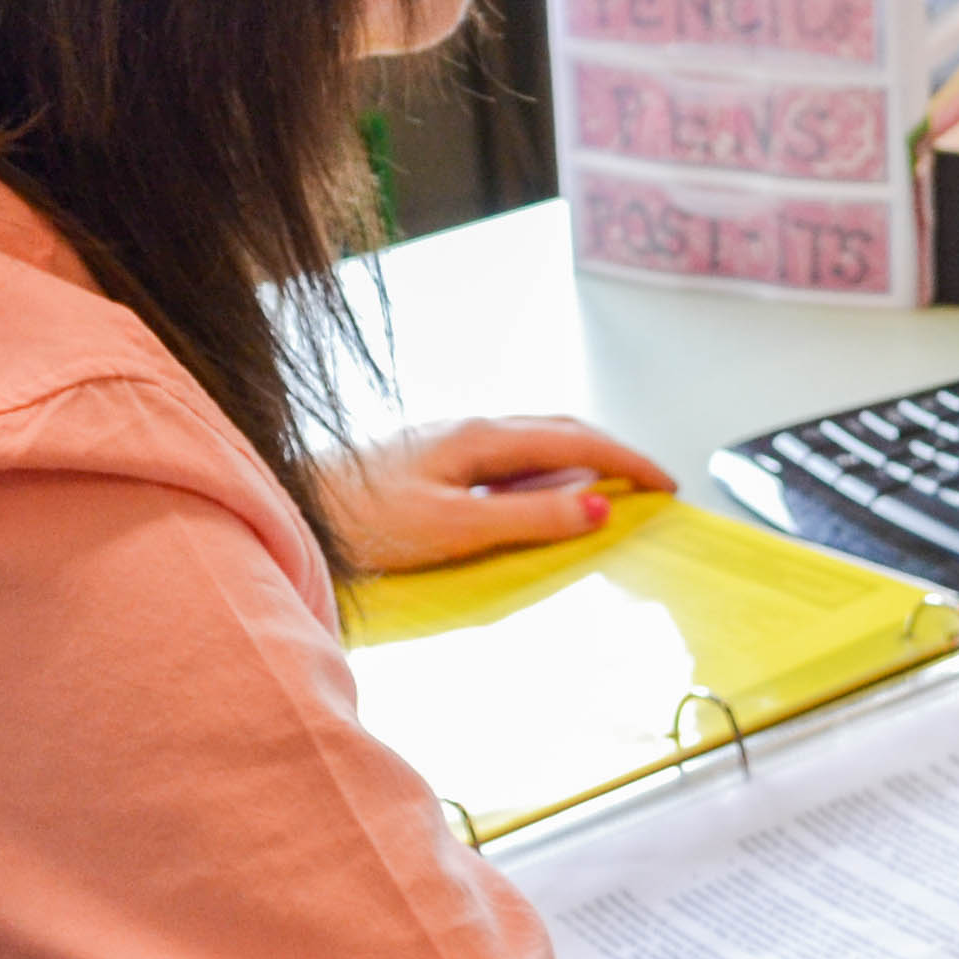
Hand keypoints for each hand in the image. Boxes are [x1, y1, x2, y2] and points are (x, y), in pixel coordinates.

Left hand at [322, 415, 678, 573]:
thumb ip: (529, 519)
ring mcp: (448, 441)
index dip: (630, 461)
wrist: (289, 505)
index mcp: (483, 437)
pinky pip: (507, 456)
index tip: (668, 486)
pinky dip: (544, 470)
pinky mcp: (430, 461)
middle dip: (613, 454)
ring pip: (534, 440)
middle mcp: (470, 429)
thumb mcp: (456, 528)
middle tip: (650, 487)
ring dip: (579, 458)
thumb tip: (599, 507)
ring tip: (607, 491)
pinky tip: (536, 496)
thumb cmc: (360, 518)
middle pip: (562, 429)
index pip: (579, 440)